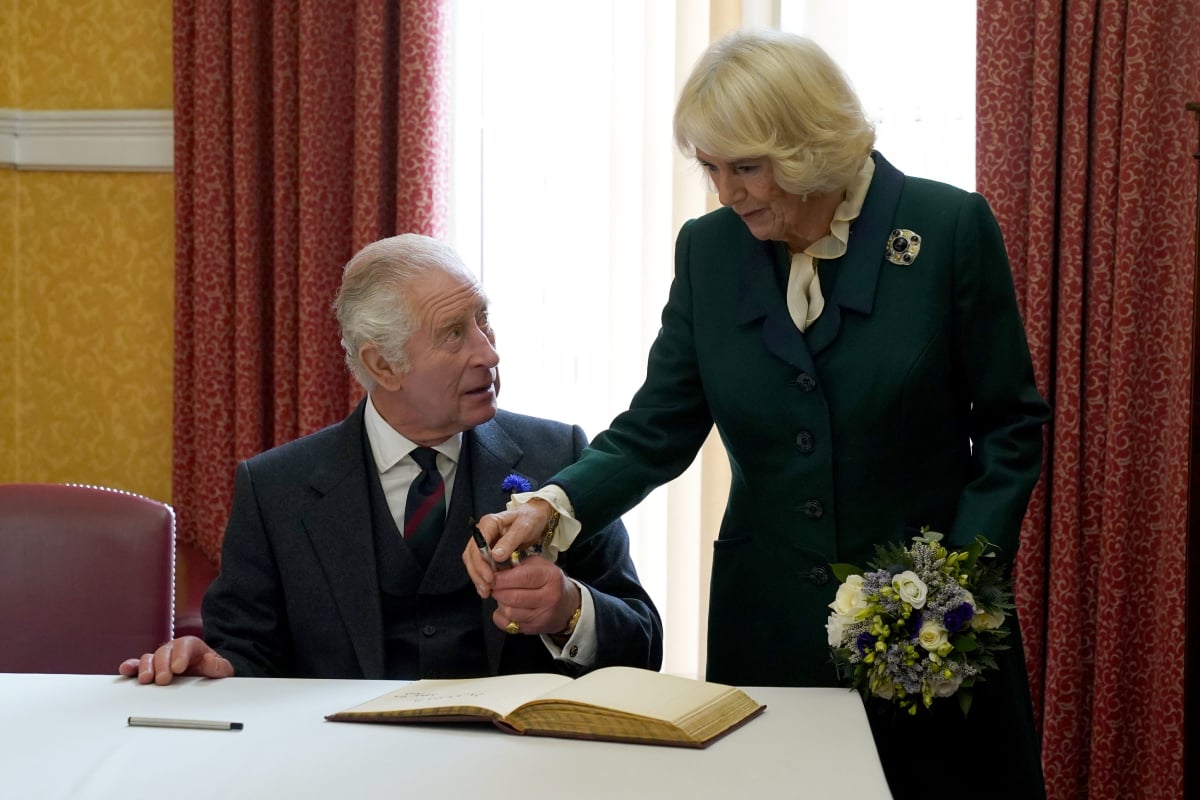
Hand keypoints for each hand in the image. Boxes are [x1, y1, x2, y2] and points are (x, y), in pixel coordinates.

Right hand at [117, 636, 235, 684]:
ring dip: (146, 668)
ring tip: (145, 680)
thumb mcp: (222, 669)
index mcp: (192, 646)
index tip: (179, 667)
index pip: (185, 645)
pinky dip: (131, 667)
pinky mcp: (150, 669)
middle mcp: (173, 650)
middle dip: (163, 665)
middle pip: (165, 652)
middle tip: (163, 679)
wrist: (204, 673)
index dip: (181, 655)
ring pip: (149, 658)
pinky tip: (126, 671)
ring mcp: (160, 659)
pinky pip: (137, 666)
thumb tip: (210, 660)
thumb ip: (219, 666)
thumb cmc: (211, 669)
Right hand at [463, 500, 554, 597]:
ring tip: (486, 592)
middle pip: (471, 554)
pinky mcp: (489, 549)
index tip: (490, 578)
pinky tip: (488, 587)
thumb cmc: (531, 518)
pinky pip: (481, 563)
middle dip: (477, 573)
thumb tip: (495, 556)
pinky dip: (483, 576)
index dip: (480, 563)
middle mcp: (483, 531)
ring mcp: (484, 541)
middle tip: (486, 589)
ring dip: (478, 577)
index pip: (476, 545)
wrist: (536, 516)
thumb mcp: (523, 528)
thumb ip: (510, 541)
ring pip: (473, 561)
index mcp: (489, 523)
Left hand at [490, 556, 580, 635]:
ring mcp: (542, 616)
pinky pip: (507, 625)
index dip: (503, 577)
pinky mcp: (533, 629)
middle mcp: (549, 598)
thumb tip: (495, 567)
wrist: (567, 606)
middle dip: (497, 590)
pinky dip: (500, 616)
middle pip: (514, 597)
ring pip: (510, 612)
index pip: (523, 577)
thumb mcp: (540, 565)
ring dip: (500, 602)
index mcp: (551, 577)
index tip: (492, 576)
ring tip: (501, 595)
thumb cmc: (549, 582)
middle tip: (492, 585)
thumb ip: (519, 564)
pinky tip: (505, 608)